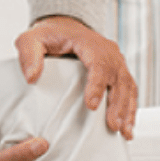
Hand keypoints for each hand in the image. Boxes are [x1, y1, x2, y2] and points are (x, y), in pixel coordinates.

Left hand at [16, 15, 137, 138]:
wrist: (62, 28)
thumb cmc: (47, 36)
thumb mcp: (30, 40)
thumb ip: (28, 55)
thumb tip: (32, 78)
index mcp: (88, 42)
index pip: (98, 63)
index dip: (97, 84)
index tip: (91, 105)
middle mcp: (107, 50)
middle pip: (118, 77)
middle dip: (117, 104)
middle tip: (112, 126)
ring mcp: (116, 60)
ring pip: (127, 85)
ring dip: (127, 109)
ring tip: (124, 132)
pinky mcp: (118, 71)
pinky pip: (130, 89)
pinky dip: (130, 108)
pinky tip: (128, 127)